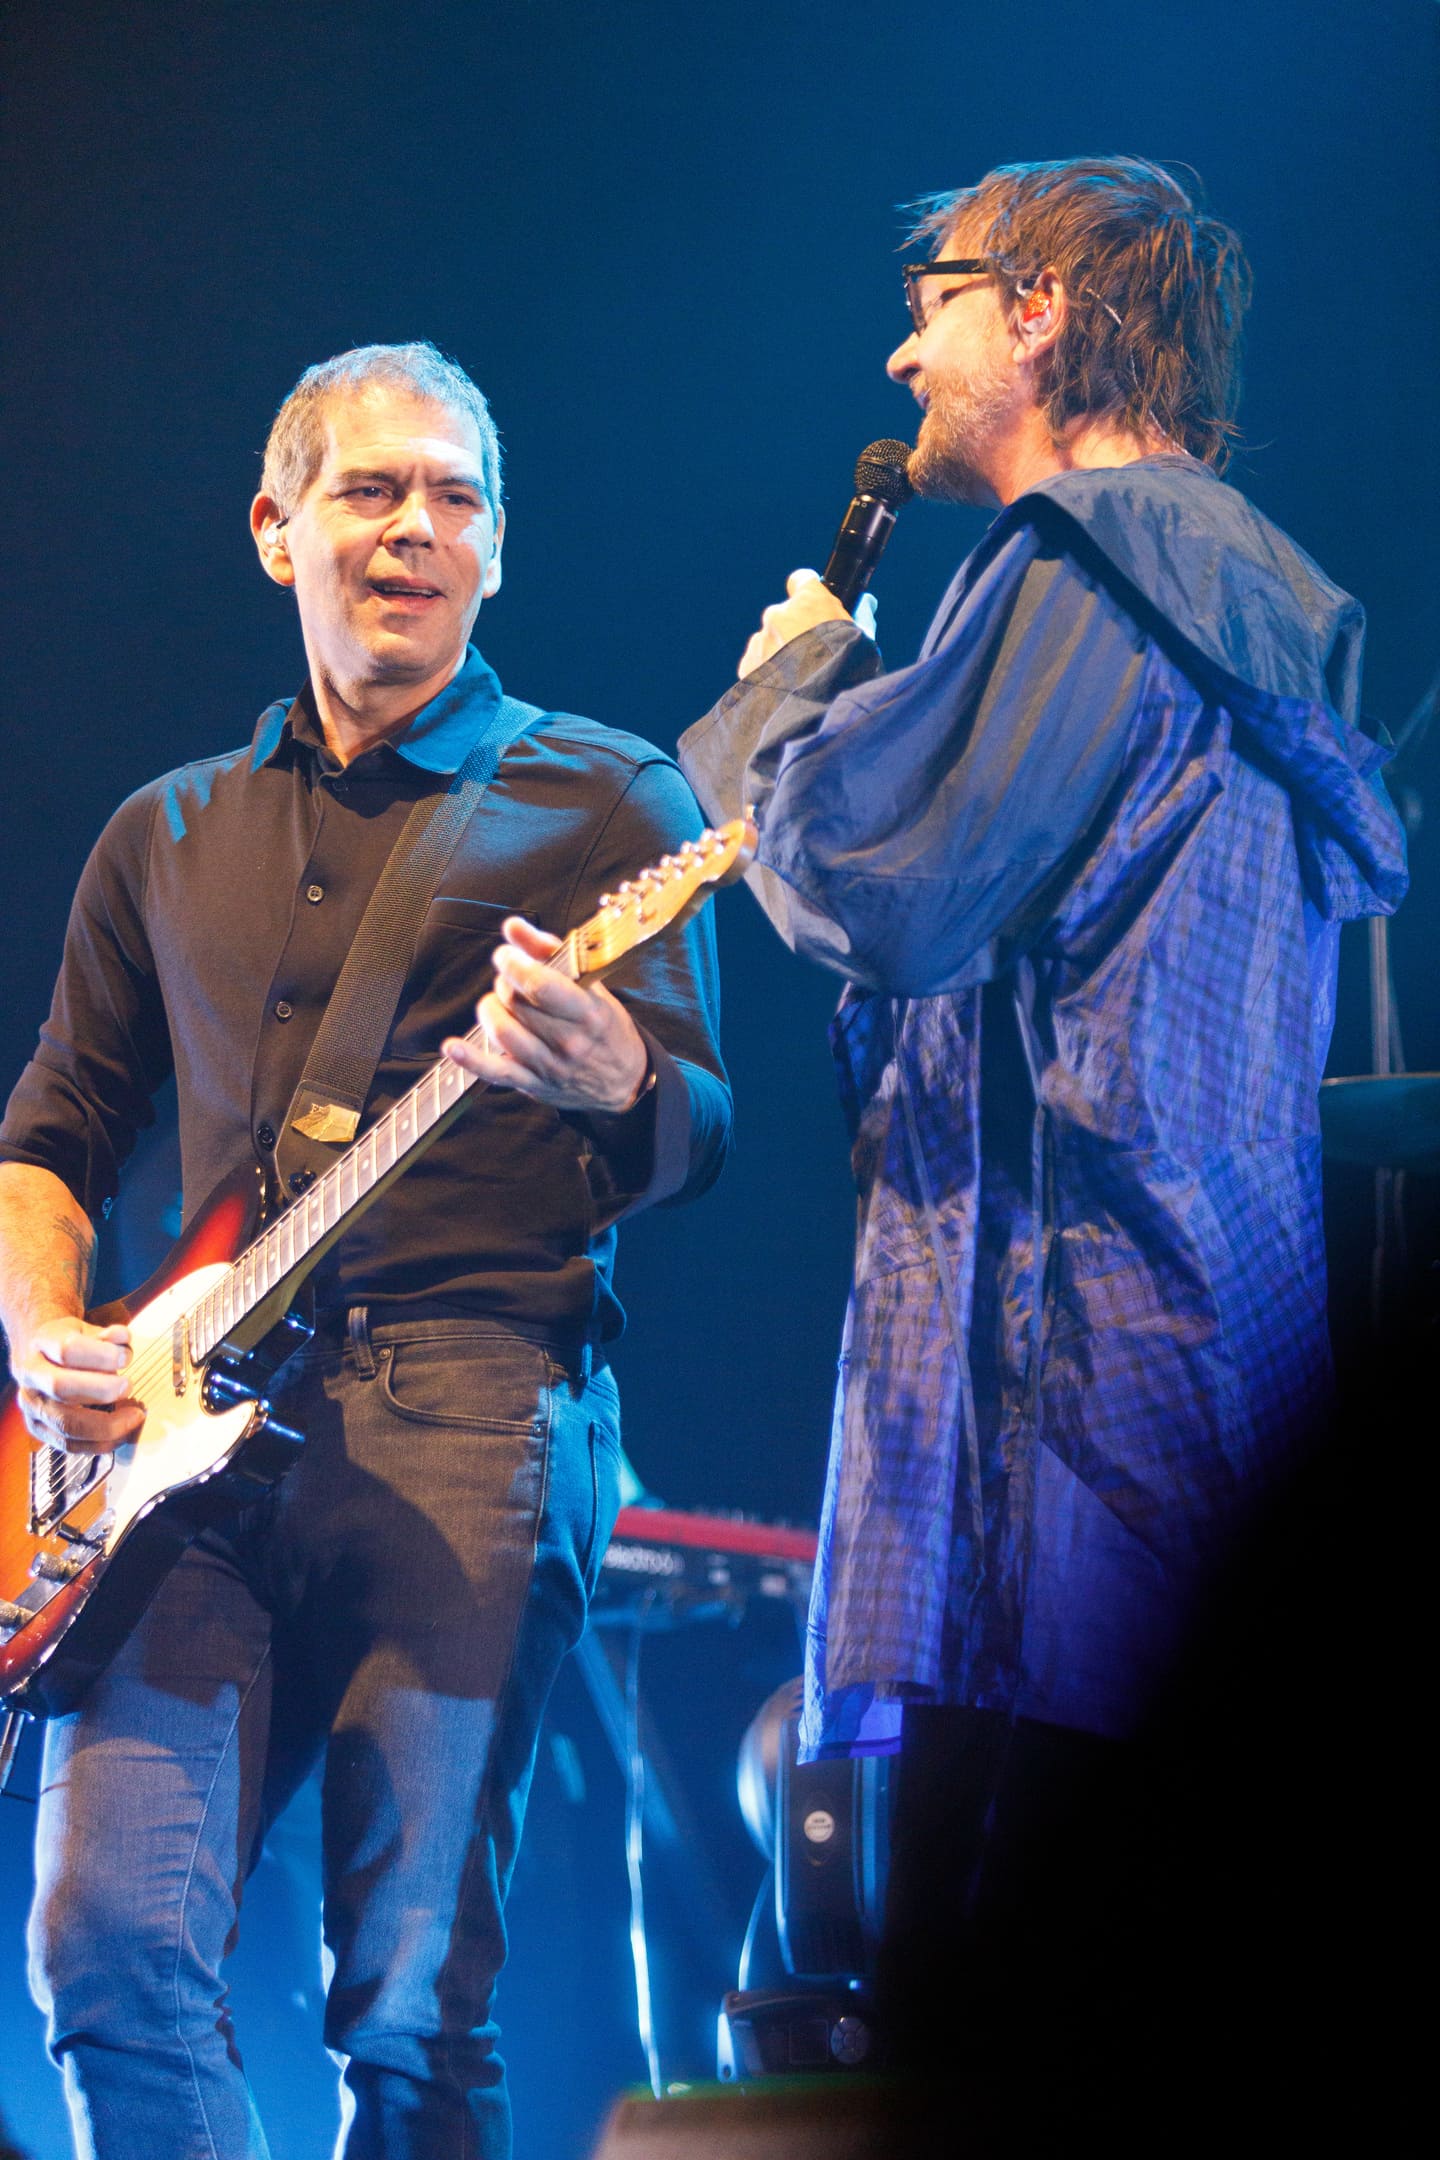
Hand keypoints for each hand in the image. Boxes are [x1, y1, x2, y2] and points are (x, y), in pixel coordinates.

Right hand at [13, 1314, 141, 1454]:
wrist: (37, 1351)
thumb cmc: (68, 1341)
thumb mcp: (86, 1329)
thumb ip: (107, 1336)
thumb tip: (122, 1340)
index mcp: (41, 1342)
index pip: (67, 1349)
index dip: (101, 1355)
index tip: (124, 1358)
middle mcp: (30, 1374)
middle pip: (60, 1387)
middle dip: (102, 1390)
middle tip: (128, 1387)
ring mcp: (31, 1404)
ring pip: (65, 1422)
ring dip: (106, 1423)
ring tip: (133, 1415)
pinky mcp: (37, 1428)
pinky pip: (68, 1444)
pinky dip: (99, 1443)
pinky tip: (120, 1433)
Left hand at [444, 917, 650, 1114]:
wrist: (625, 1082)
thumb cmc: (605, 1028)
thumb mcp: (592, 988)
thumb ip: (550, 953)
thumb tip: (513, 927)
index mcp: (587, 1012)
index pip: (540, 985)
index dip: (513, 965)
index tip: (506, 956)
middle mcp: (568, 1041)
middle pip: (516, 1004)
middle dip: (503, 983)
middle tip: (508, 979)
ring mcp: (549, 1065)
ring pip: (502, 1031)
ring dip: (489, 1009)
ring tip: (496, 1003)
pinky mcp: (533, 1084)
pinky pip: (496, 1072)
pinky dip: (470, 1059)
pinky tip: (452, 1046)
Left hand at [737, 568, 877, 678]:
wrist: (818, 708)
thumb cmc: (847, 671)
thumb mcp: (862, 640)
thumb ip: (861, 617)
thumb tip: (867, 603)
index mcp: (808, 600)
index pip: (801, 580)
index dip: (807, 594)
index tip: (812, 609)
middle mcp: (780, 613)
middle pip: (784, 615)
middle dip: (794, 631)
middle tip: (810, 657)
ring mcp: (761, 638)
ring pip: (769, 640)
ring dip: (779, 653)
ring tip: (797, 679)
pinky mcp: (747, 664)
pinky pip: (756, 662)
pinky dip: (766, 672)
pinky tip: (783, 688)